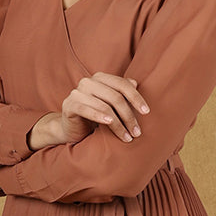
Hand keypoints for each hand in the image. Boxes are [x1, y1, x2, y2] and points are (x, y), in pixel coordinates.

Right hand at [30, 73, 149, 149]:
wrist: (72, 129)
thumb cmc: (95, 117)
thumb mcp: (111, 105)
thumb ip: (121, 93)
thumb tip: (135, 83)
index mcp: (100, 78)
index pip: (122, 84)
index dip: (136, 97)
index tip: (146, 112)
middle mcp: (88, 82)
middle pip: (115, 97)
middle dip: (128, 116)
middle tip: (137, 132)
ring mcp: (77, 92)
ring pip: (104, 106)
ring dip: (118, 124)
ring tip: (127, 137)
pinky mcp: (69, 105)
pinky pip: (86, 109)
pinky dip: (99, 116)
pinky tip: (109, 123)